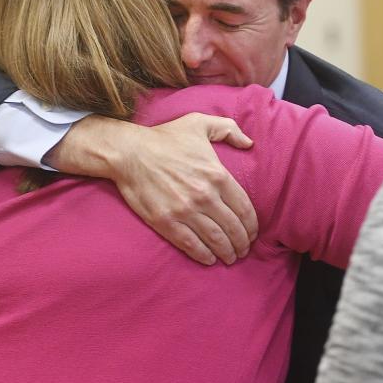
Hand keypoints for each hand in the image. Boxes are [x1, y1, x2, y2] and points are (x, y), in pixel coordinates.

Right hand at [50, 113, 257, 264]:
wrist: (129, 152)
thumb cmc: (164, 137)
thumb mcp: (199, 123)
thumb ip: (228, 129)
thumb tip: (249, 143)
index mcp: (217, 175)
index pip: (245, 208)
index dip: (252, 225)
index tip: (253, 233)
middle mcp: (205, 195)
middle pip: (233, 228)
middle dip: (242, 243)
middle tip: (243, 250)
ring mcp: (185, 210)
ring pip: (215, 239)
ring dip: (226, 252)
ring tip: (230, 258)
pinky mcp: (166, 221)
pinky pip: (191, 244)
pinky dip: (203, 255)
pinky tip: (209, 259)